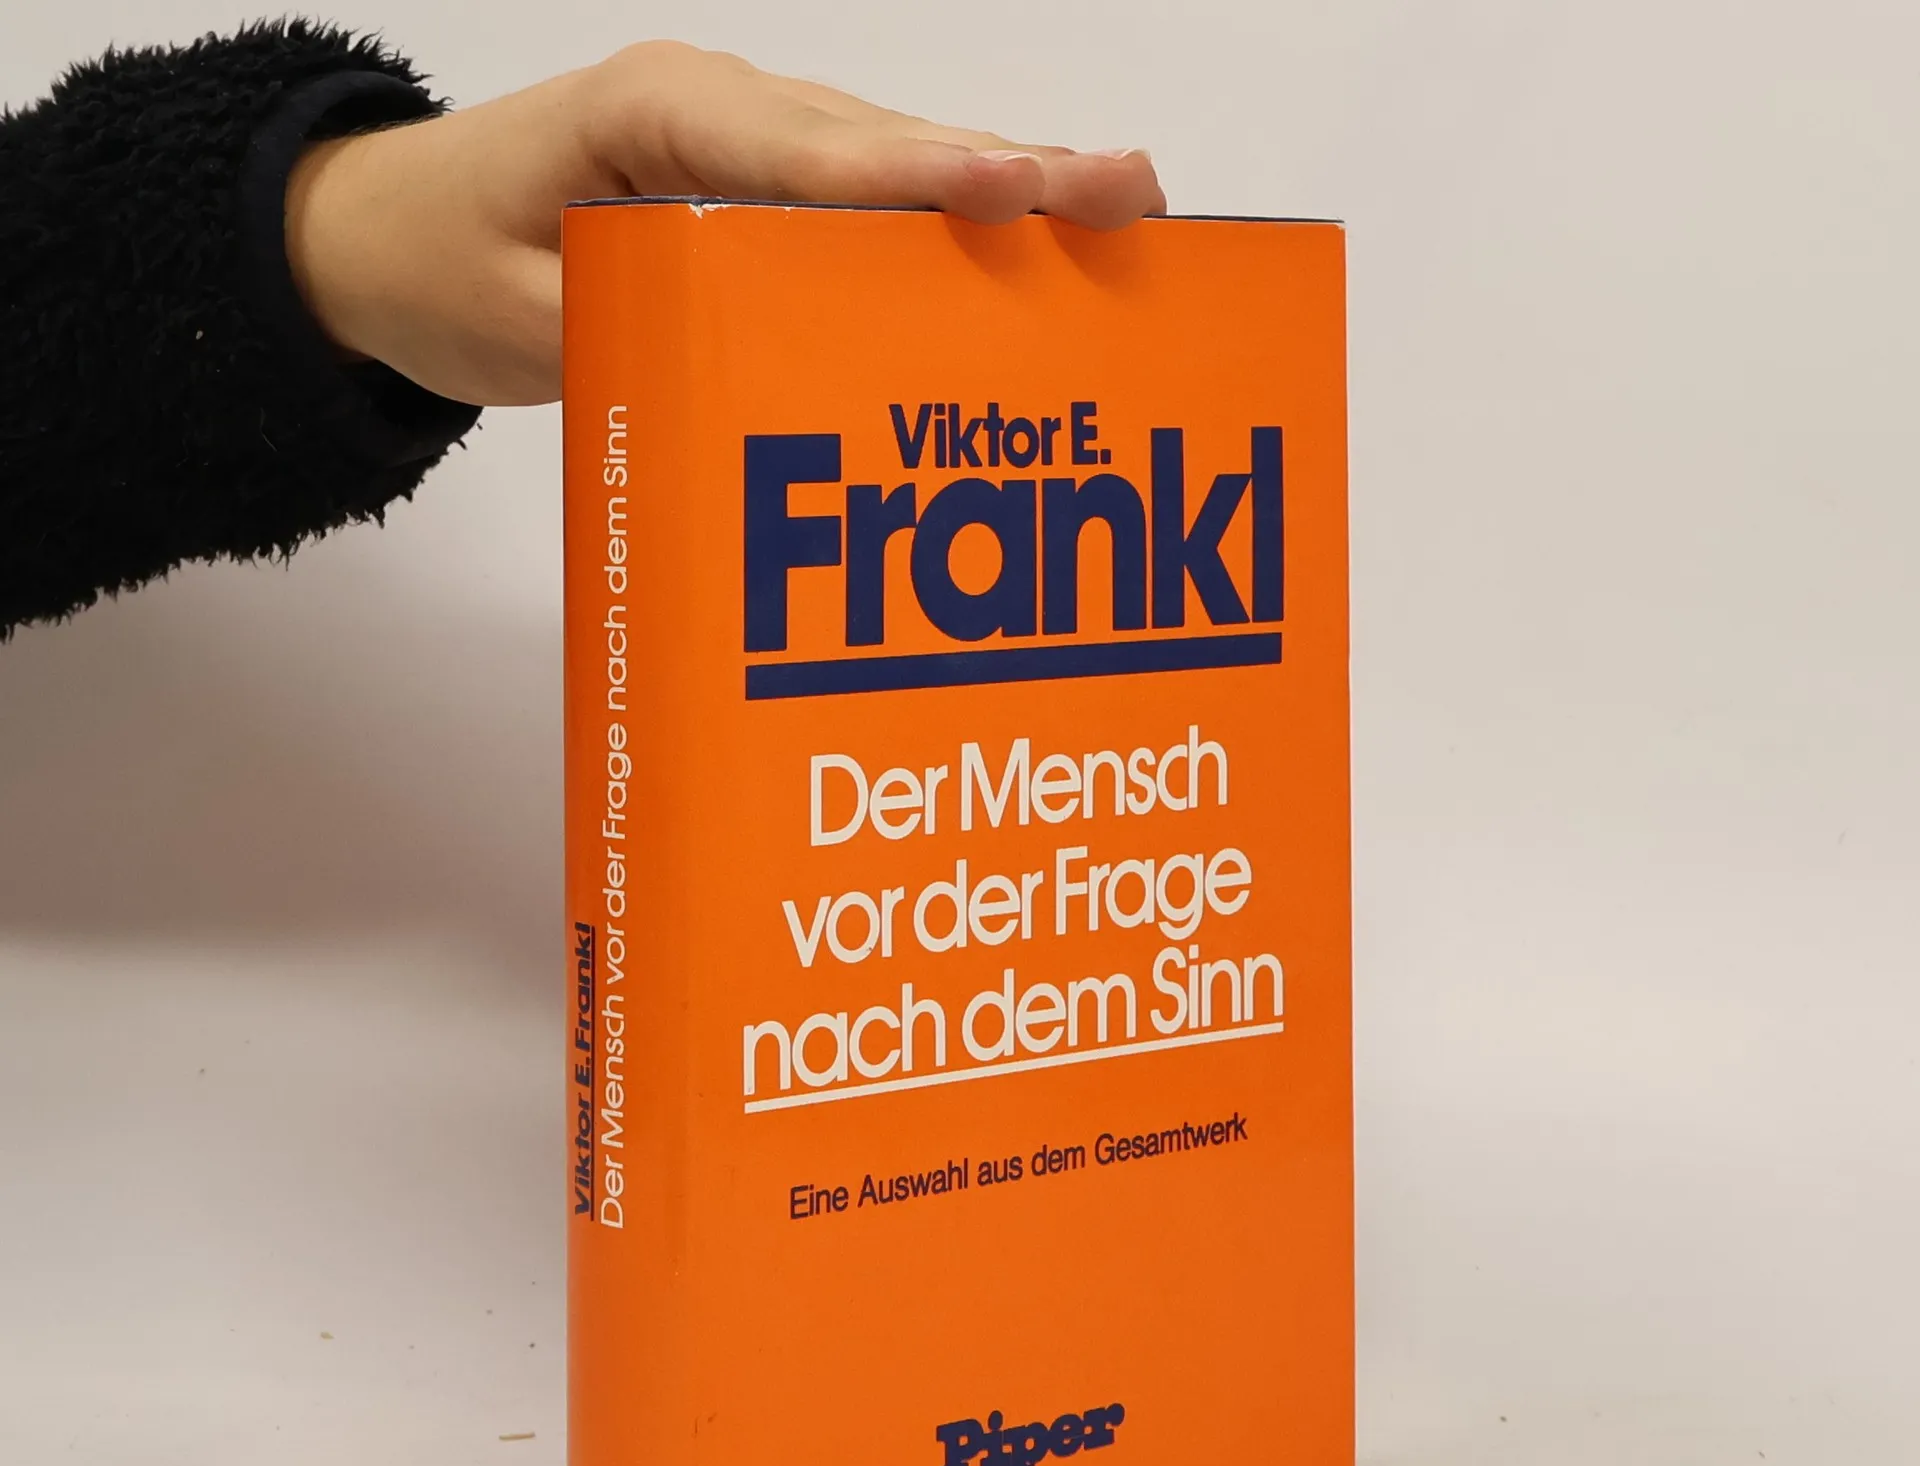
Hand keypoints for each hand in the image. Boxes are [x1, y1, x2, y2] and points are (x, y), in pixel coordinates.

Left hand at [285, 41, 1165, 407]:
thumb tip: (764, 371)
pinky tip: (1031, 250)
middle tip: (1127, 194)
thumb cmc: (440, 261)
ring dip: (1003, 195)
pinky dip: (947, 230)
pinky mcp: (755, 193)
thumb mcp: (522, 317)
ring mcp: (746, 146)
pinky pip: (865, 206)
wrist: (380, 237)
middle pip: (883, 144)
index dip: (920, 175)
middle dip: (1009, 172)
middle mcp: (723, 110)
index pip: (809, 152)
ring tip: (1120, 214)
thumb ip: (636, 332)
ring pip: (892, 166)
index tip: (1017, 189)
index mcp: (659, 114)